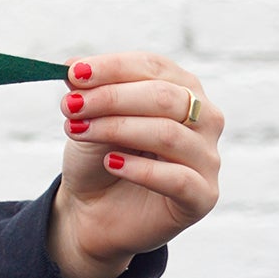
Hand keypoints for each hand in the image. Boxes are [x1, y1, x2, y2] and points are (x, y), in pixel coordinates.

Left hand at [47, 50, 221, 277]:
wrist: (94, 212)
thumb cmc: (99, 158)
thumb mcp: (89, 119)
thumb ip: (88, 93)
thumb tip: (75, 65)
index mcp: (182, 89)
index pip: (155, 67)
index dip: (114, 67)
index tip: (75, 73)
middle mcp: (204, 119)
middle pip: (165, 97)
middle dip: (112, 98)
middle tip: (71, 105)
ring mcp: (207, 158)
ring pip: (169, 134)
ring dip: (117, 129)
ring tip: (79, 131)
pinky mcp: (202, 197)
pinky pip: (178, 178)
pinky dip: (140, 169)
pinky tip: (111, 163)